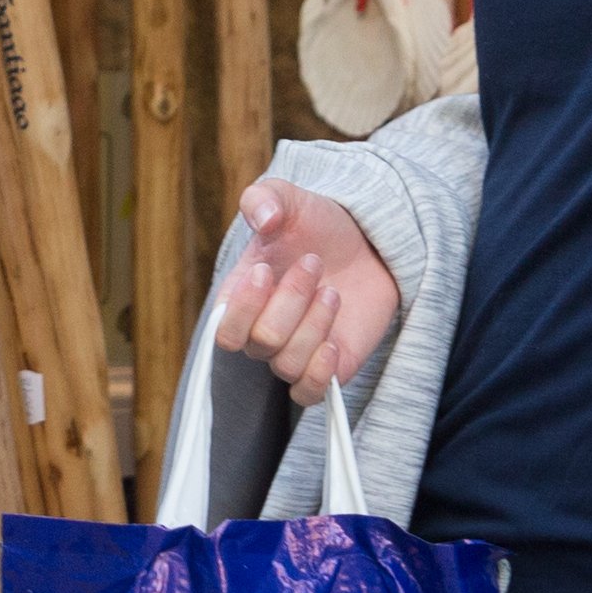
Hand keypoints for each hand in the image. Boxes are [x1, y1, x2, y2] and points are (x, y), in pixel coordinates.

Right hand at [207, 176, 400, 403]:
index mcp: (242, 298)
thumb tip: (263, 218)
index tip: (265, 268)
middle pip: (264, 342)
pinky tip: (335, 341)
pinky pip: (309, 393)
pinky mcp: (327, 368)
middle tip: (314, 263)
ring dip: (315, 324)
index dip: (244, 307)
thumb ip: (265, 198)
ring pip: (289, 364)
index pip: (224, 332)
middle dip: (292, 299)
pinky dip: (320, 373)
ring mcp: (295, 352)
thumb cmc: (318, 224)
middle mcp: (264, 331)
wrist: (366, 243)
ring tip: (333, 290)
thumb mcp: (289, 199)